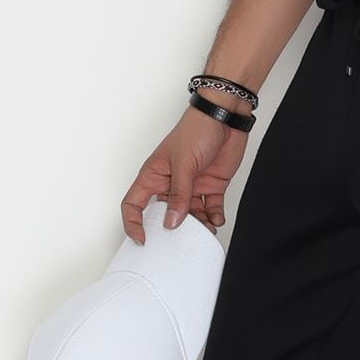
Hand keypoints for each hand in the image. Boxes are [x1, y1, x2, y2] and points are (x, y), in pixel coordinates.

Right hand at [121, 99, 248, 244]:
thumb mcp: (184, 164)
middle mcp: (170, 182)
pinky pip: (210, 208)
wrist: (226, 118)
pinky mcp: (210, 185)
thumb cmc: (196, 129)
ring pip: (190, 215)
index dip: (133, 223)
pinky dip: (214, 216)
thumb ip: (179, 195)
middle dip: (171, 229)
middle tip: (179, 241)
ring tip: (205, 230)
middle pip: (164, 214)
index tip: (142, 239)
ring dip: (198, 225)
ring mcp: (191, 185)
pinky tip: (216, 219)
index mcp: (153, 175)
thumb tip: (171, 221)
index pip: (134, 204)